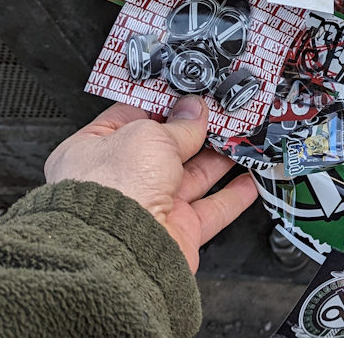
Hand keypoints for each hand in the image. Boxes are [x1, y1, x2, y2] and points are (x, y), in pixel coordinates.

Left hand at [44, 97, 257, 272]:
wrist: (120, 250)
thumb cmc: (111, 192)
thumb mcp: (148, 137)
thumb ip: (178, 125)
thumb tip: (194, 111)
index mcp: (95, 151)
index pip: (132, 117)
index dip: (163, 103)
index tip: (189, 93)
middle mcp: (121, 180)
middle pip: (167, 147)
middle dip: (197, 130)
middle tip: (222, 114)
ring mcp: (150, 205)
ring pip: (193, 176)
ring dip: (220, 157)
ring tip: (241, 138)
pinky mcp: (176, 230)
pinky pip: (211, 209)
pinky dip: (233, 195)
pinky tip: (248, 180)